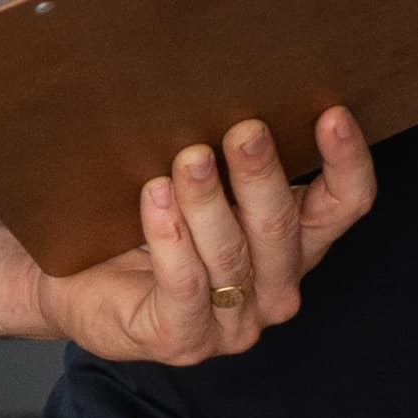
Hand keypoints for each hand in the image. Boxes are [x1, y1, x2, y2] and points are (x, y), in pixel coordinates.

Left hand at [33, 112, 375, 366]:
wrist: (72, 278)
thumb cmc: (141, 220)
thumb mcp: (199, 180)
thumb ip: (229, 152)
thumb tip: (238, 77)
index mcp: (294, 245)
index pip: (343, 206)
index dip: (346, 162)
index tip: (331, 114)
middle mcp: (274, 288)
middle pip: (283, 231)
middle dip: (262, 178)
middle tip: (244, 131)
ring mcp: (231, 322)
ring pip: (232, 257)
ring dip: (209, 203)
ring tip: (188, 159)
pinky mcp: (181, 339)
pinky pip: (184, 286)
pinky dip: (171, 240)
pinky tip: (155, 199)